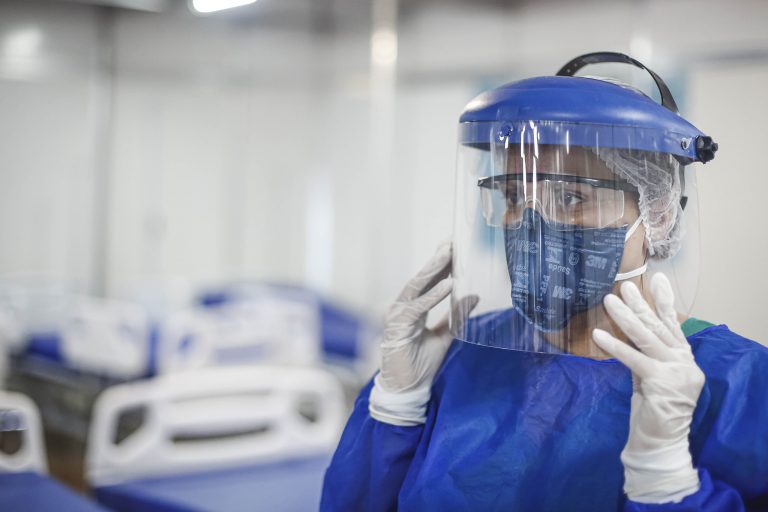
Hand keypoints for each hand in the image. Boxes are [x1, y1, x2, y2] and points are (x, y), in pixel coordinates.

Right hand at [369, 242, 477, 425]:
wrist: (406, 390)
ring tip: (448, 255)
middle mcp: (402, 308)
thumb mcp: (445, 336)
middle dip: (436, 260)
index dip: (440, 264)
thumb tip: (474, 296)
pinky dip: (432, 295)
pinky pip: (417, 307)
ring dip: (433, 270)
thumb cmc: (420, 365)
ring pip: (416, 286)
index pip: (426, 281)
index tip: (453, 247)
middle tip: (451, 242)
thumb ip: (456, 316)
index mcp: (412, 309)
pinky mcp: (397, 327)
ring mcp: (397, 316)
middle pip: (420, 278)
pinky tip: (448, 284)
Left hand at [592, 273, 703, 503]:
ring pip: (646, 337)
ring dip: (626, 317)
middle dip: (640, 304)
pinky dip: (615, 345)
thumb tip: (630, 331)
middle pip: (658, 327)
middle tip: (625, 284)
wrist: (659, 442)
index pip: (673, 325)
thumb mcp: (650, 376)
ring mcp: (676, 372)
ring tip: (608, 300)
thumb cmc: (653, 410)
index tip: (658, 279)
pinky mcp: (661, 382)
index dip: (664, 301)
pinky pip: (634, 358)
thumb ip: (646, 355)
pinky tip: (598, 334)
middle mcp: (685, 362)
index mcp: (684, 359)